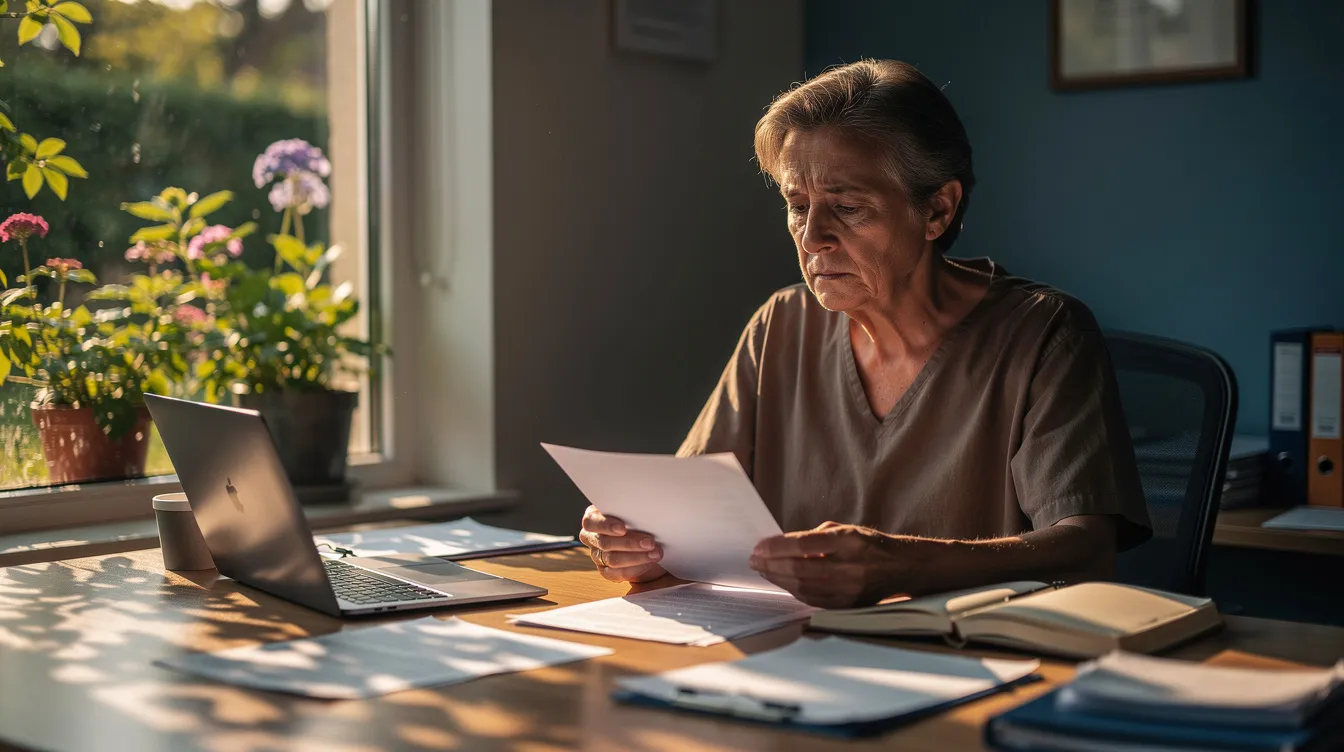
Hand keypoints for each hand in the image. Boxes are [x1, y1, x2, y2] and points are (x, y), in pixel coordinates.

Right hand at [579, 505, 665, 582]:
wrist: (644, 540)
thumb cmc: (636, 521)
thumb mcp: (632, 512)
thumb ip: (631, 513)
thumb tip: (644, 515)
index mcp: (593, 518)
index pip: (590, 522)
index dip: (605, 525)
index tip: (622, 528)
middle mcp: (593, 538)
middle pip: (604, 543)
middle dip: (630, 543)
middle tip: (649, 542)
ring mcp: (597, 556)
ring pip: (613, 560)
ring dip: (637, 557)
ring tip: (655, 553)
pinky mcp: (606, 571)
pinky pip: (618, 573)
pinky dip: (636, 568)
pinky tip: (649, 562)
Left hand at [749, 521, 930, 607]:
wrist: (902, 567)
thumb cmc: (870, 544)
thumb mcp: (846, 529)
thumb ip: (815, 537)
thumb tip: (781, 546)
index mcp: (850, 541)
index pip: (804, 545)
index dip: (777, 547)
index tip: (758, 546)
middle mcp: (850, 566)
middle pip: (799, 569)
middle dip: (771, 564)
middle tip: (754, 560)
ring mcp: (850, 589)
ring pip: (803, 587)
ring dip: (778, 579)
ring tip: (763, 570)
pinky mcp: (849, 605)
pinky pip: (813, 600)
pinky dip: (793, 590)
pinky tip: (782, 582)